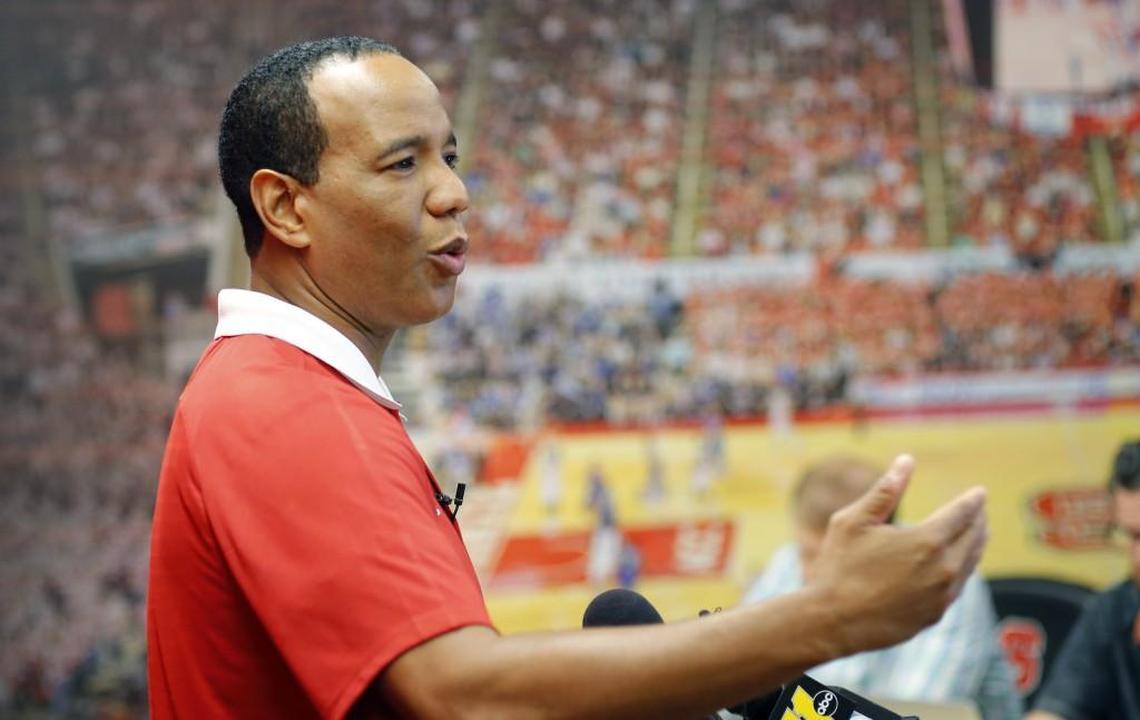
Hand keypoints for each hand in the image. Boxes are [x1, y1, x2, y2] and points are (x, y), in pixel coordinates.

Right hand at [809, 454, 987, 654]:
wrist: (834, 621)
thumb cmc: (839, 566)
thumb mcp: (854, 521)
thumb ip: (885, 491)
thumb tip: (906, 460)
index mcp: (926, 541)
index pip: (962, 514)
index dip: (972, 501)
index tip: (980, 492)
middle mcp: (943, 569)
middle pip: (973, 539)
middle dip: (978, 521)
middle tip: (980, 510)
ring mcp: (942, 595)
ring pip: (969, 565)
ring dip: (975, 545)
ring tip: (976, 533)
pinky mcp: (935, 614)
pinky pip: (957, 587)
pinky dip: (962, 570)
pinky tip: (956, 566)